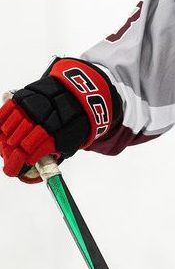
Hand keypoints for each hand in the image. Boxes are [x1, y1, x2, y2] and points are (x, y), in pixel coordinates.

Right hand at [0, 58, 116, 182]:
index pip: (30, 154)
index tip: (13, 171)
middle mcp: (42, 121)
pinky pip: (4, 112)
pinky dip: (1, 123)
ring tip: (9, 144)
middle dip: (10, 154)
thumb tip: (36, 172)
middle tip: (10, 158)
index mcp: (55, 136)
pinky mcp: (22, 97)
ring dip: (5, 140)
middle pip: (16, 142)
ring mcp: (31, 108)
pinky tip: (3, 130)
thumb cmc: (70, 125)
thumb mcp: (69, 143)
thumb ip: (52, 155)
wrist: (74, 96)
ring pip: (8, 129)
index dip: (17, 165)